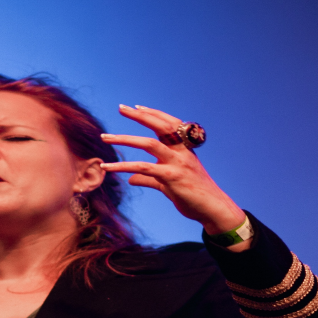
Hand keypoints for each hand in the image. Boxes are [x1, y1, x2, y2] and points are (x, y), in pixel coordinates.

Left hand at [100, 105, 246, 239]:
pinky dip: (123, 166)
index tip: (137, 107)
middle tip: (121, 107)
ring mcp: (177, 163)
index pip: (169, 124)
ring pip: (149, 144)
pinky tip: (107, 167)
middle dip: (140, 115)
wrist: (212, 210)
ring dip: (124, 139)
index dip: (154, 114)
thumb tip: (131, 179)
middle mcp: (182, 152)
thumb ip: (150, 179)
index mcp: (184, 149)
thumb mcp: (168, 184)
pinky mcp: (171, 177)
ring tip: (105, 137)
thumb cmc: (193, 197)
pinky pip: (143, 168)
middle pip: (160, 126)